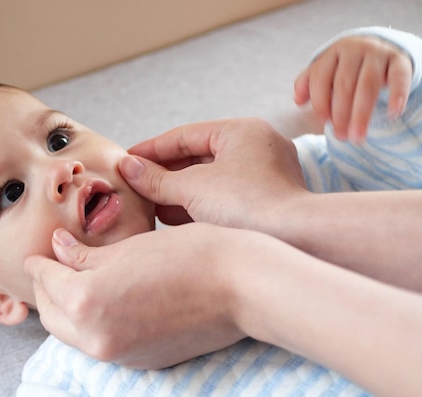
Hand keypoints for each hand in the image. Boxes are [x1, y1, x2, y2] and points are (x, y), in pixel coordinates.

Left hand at [25, 223, 253, 368]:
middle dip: (46, 291)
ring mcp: (119, 356)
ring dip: (66, 310)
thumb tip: (57, 249)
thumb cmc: (189, 255)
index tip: (37, 255)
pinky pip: (99, 344)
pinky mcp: (141, 362)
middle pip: (52, 316)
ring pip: (73, 334)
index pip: (46, 282)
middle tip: (51, 267)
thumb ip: (84, 255)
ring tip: (74, 283)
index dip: (39, 264)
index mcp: (86, 303)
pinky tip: (103, 303)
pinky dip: (90, 324)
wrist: (242, 287)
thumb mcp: (128, 248)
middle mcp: (96, 339)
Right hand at [121, 118, 306, 230]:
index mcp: (242, 131)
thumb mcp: (193, 188)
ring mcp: (263, 175)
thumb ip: (157, 178)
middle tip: (135, 184)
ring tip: (148, 203)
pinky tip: (171, 217)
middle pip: (197, 157)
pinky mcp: (264, 202)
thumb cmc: (247, 204)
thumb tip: (127, 167)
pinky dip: (197, 205)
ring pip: (209, 179)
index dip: (151, 149)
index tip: (126, 159)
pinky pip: (223, 197)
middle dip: (164, 173)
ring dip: (177, 191)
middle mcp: (256, 148)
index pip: (185, 135)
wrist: (295, 239)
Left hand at [294, 35, 412, 141]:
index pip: (321, 77)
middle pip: (344, 84)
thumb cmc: (347, 67)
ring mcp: (378, 53)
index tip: (324, 122)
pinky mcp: (400, 60)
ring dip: (361, 114)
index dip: (320, 101)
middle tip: (341, 136)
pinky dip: (397, 95)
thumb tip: (298, 101)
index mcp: (333, 52)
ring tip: (358, 136)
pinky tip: (393, 114)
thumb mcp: (327, 70)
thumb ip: (309, 84)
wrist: (382, 48)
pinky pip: (399, 78)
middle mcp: (355, 49)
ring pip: (368, 85)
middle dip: (340, 114)